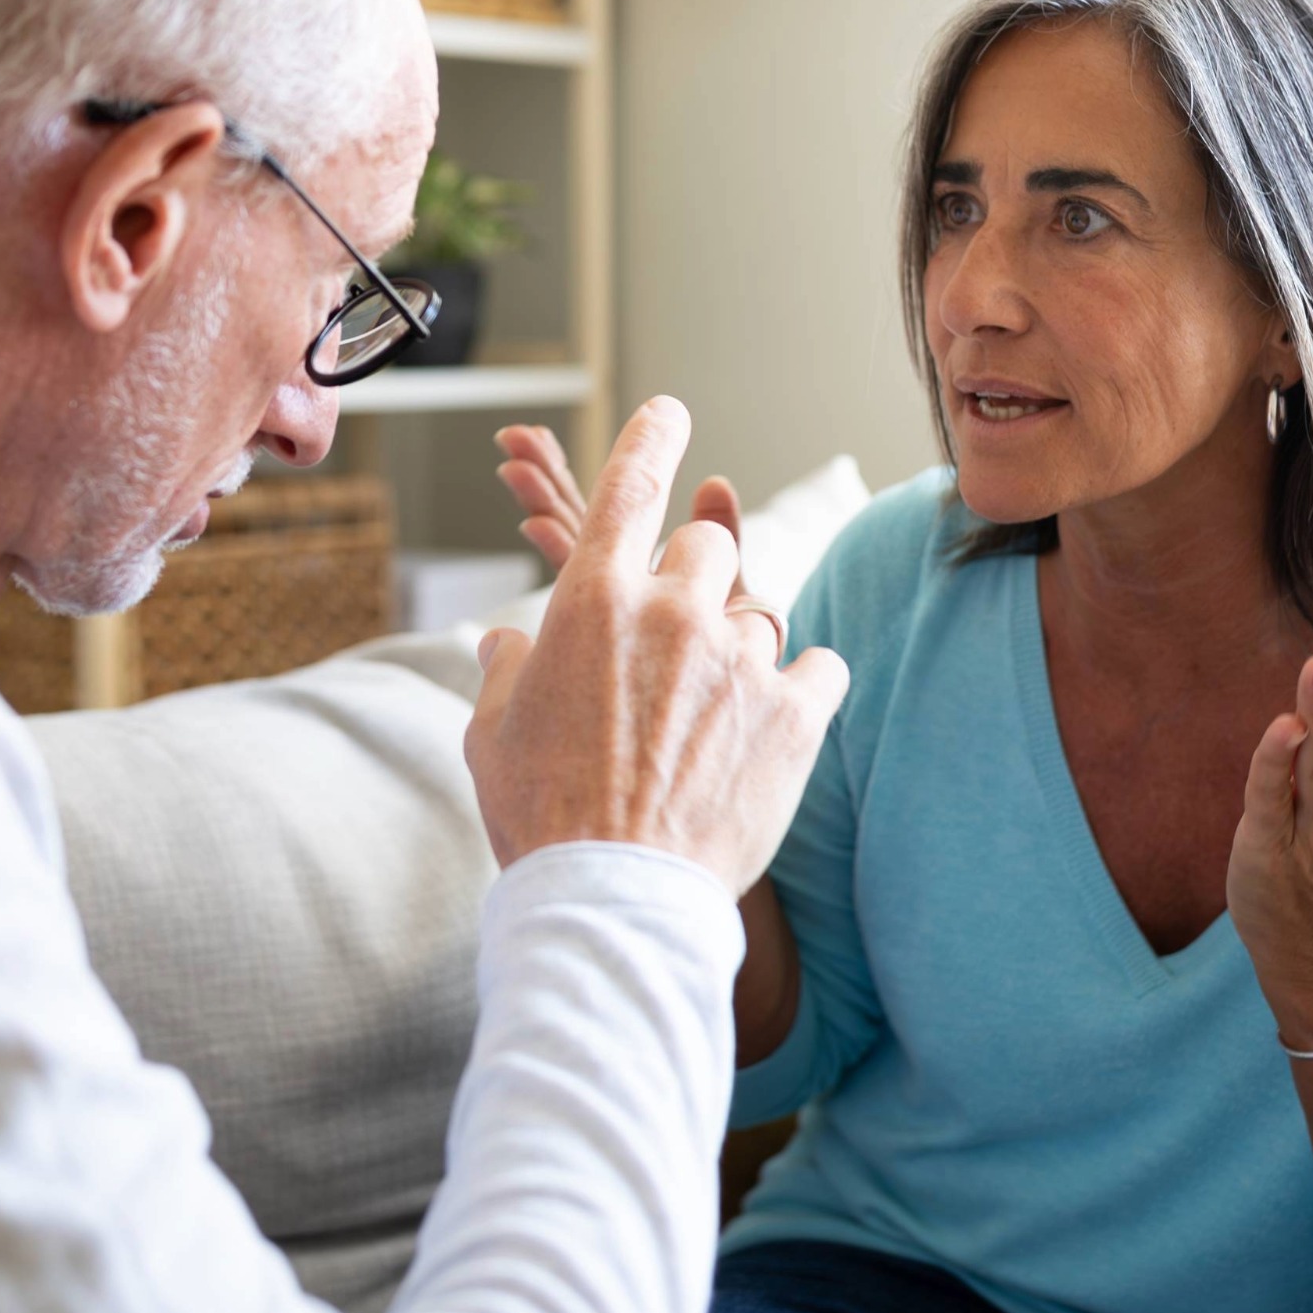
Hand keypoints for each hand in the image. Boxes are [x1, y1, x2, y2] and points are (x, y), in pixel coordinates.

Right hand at [465, 399, 848, 891]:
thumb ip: (509, 669)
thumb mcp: (493, 731)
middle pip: (706, 548)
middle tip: (673, 650)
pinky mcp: (795, 715)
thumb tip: (512, 642)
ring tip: (710, 716)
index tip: (670, 412)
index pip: (629, 483)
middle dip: (693, 582)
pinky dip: (803, 688)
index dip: (652, 437)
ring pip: (758, 614)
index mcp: (591, 600)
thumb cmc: (539, 815)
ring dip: (738, 649)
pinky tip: (778, 719)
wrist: (612, 899)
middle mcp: (670, 612)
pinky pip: (820, 666)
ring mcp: (738, 660)